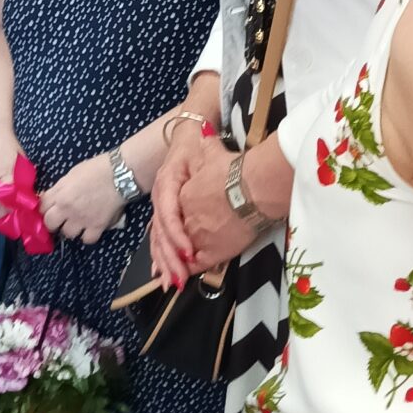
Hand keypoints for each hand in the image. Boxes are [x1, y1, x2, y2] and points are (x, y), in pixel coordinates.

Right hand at [0, 133, 24, 218]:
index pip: (11, 202)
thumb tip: (28, 203)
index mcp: (4, 174)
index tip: (25, 215)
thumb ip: (24, 185)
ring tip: (7, 213)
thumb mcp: (22, 165)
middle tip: (16, 215)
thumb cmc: (9, 148)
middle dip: (8, 214)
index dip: (18, 211)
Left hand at [39, 155, 124, 245]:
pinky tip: (90, 229)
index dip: (44, 208)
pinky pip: (87, 239)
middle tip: (60, 219)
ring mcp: (82, 219)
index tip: (49, 208)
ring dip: (71, 229)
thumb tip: (51, 197)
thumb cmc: (96, 169)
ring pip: (68, 234)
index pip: (42, 207)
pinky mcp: (97, 226)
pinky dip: (88, 236)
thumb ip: (59, 188)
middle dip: (53, 222)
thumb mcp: (71, 174)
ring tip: (78, 223)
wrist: (119, 174)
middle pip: (50, 224)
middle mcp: (68, 209)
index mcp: (60, 194)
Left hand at [155, 134, 258, 284]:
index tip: (161, 237)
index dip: (164, 228)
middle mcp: (184, 216)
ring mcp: (197, 234)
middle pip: (169, 237)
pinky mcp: (214, 249)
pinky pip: (198, 263)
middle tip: (158, 272)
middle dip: (164, 255)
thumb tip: (204, 132)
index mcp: (179, 194)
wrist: (254, 185)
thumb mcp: (213, 151)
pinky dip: (192, 270)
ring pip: (181, 254)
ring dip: (174, 266)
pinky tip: (186, 277)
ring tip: (171, 280)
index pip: (168, 214)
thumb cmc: (233, 168)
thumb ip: (206, 145)